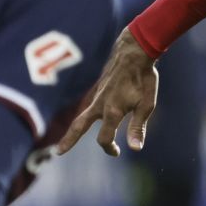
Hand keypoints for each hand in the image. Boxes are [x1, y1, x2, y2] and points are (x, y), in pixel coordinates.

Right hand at [57, 29, 158, 156]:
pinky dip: (83, 118)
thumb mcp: (146, 104)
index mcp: (112, 111)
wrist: (133, 52)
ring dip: (73, 130)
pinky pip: (88, 106)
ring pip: (81, 116)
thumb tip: (135, 149)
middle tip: (58, 153)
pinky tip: (86, 120)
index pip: (104, 138)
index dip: (109, 148)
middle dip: (69, 140)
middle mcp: (100, 105)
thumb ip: (137, 127)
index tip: (117, 152)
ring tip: (64, 142)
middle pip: (79, 126)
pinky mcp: (98, 90)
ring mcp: (96, 96)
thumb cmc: (144, 78)